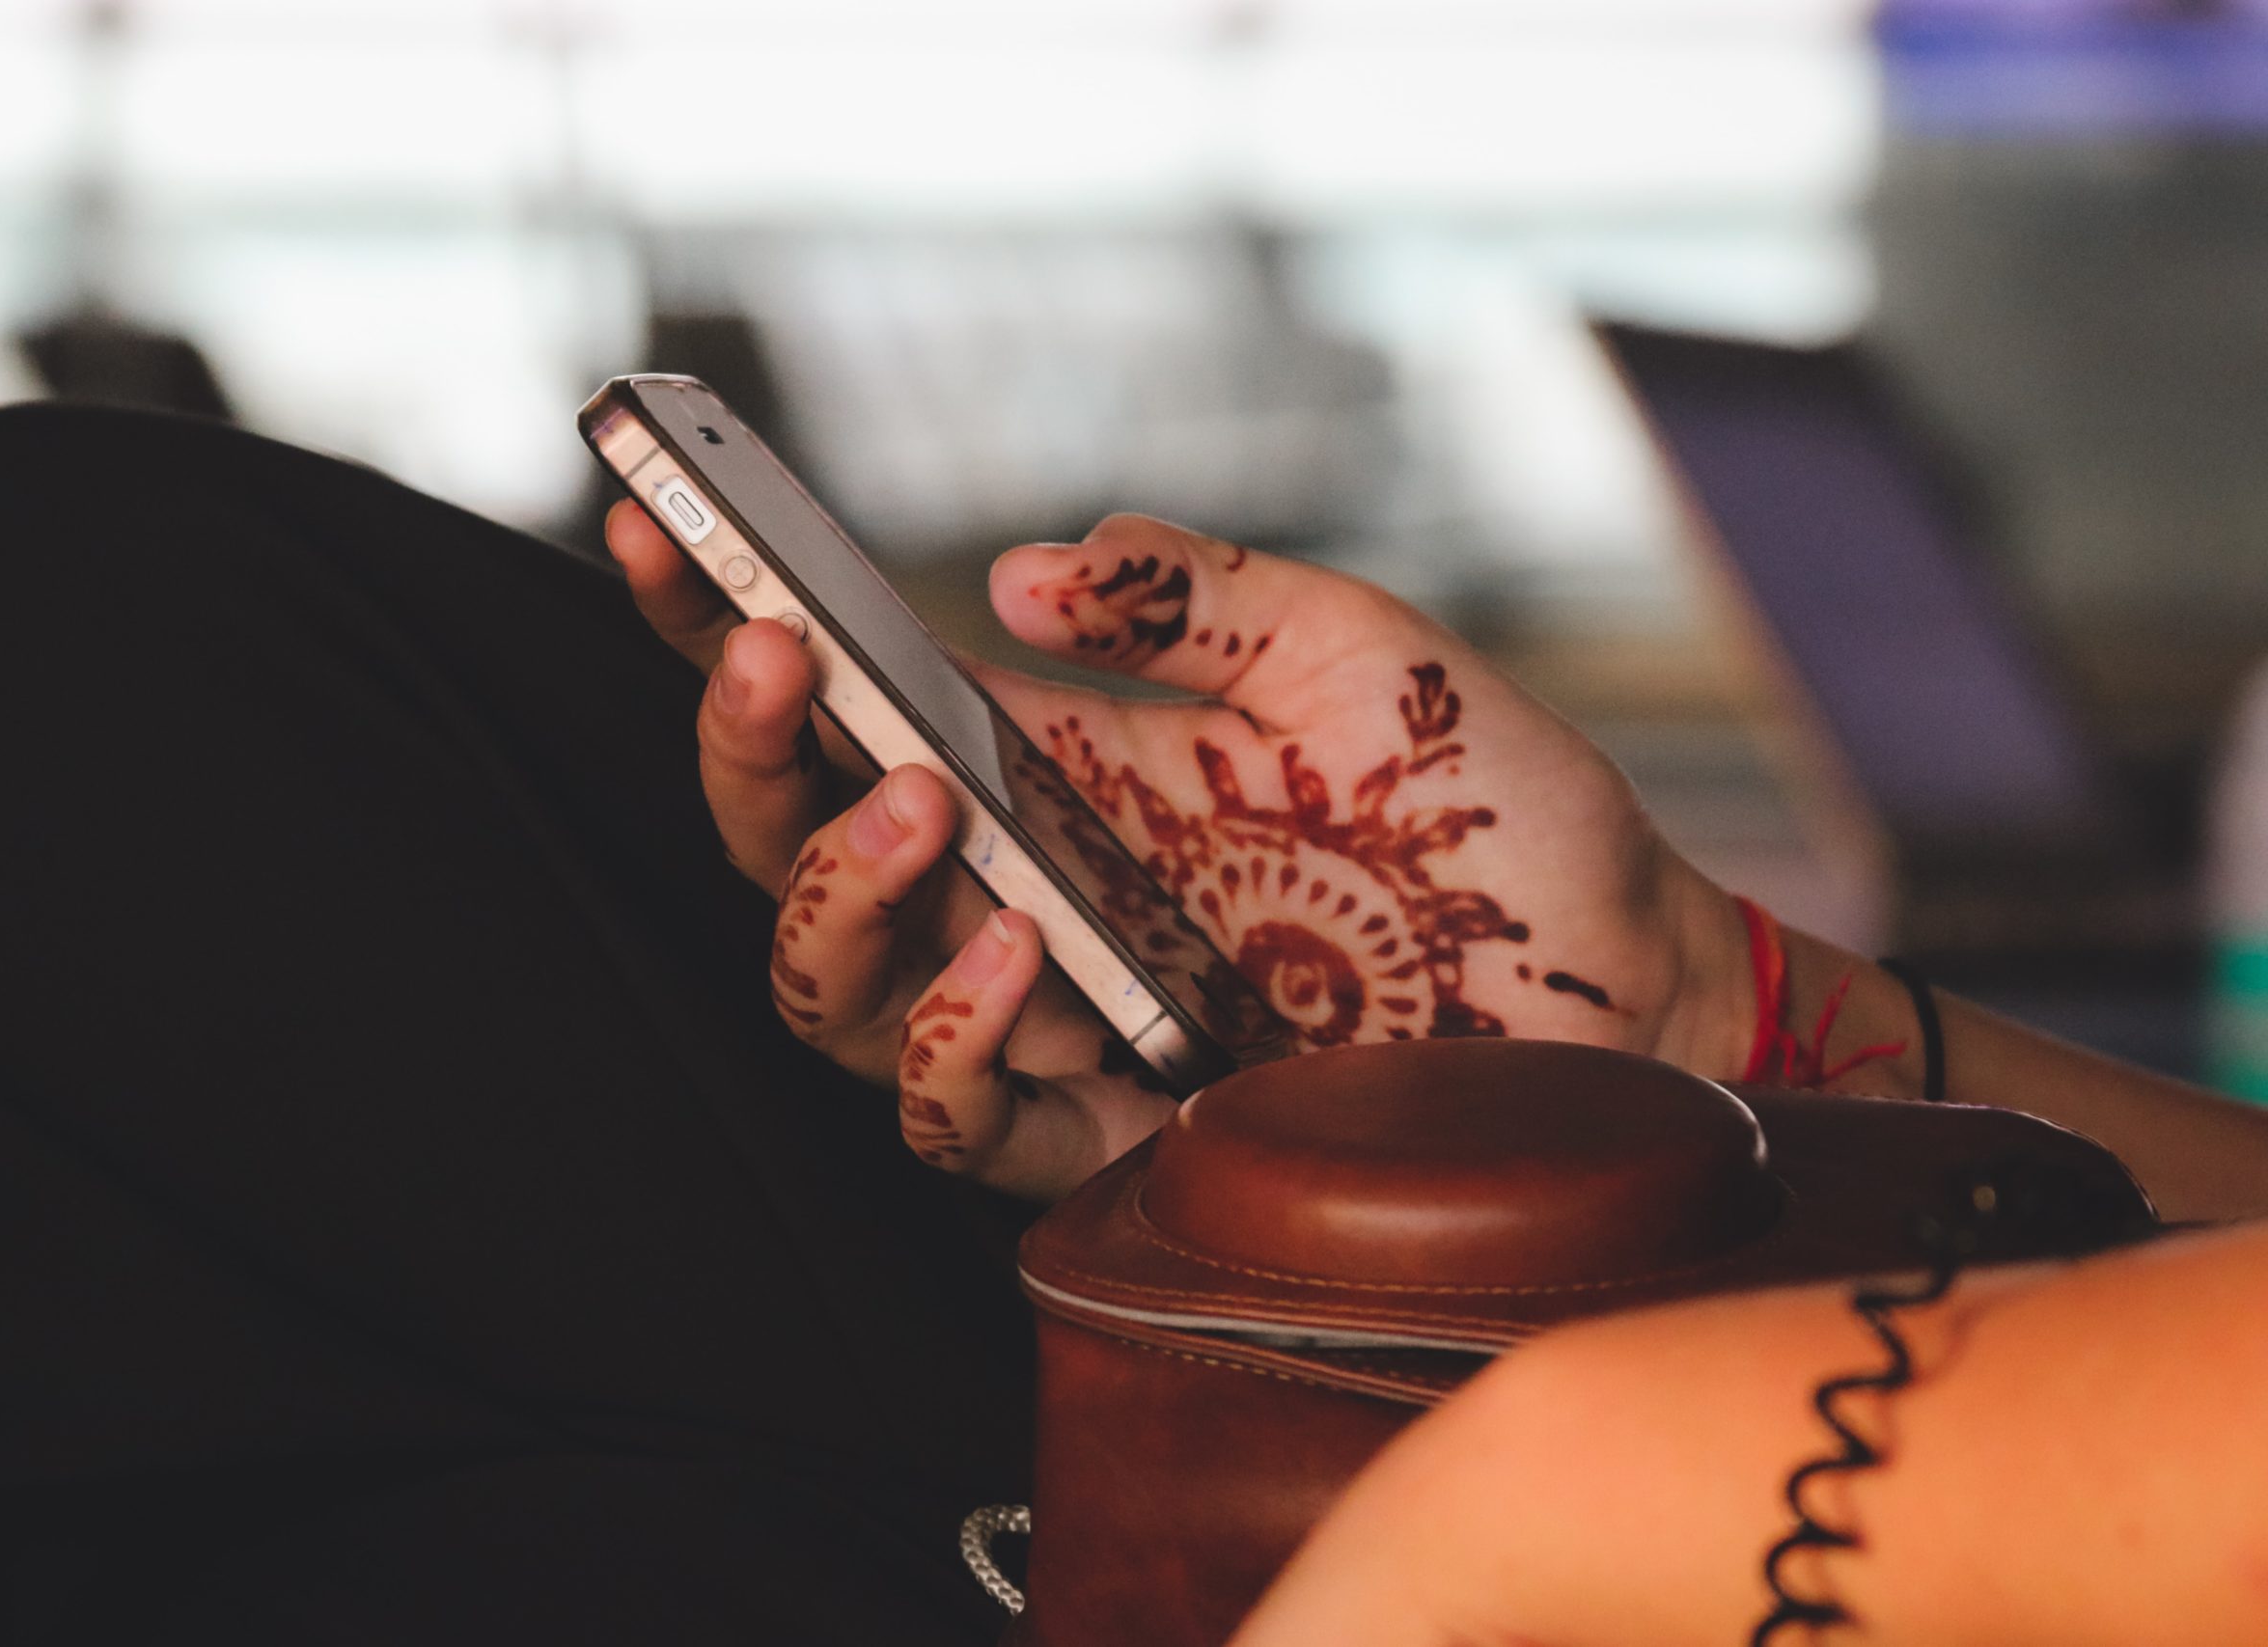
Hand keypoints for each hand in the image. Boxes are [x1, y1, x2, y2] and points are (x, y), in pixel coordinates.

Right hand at [608, 506, 1752, 1199]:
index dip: (722, 627)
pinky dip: (955, 1040)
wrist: (1622, 963)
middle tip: (774, 661)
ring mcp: (1059, 1015)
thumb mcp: (1344, 649)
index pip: (840, 706)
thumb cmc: (1486, 801)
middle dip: (740, 756)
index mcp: (1049, 770)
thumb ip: (1191, 594)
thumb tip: (1019, 577)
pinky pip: (962, 1118)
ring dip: (832, 896)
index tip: (656, 522)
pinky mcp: (1119, 1125)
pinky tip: (1020, 957)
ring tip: (917, 808)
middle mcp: (1019, 893)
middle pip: (785, 852)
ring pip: (829, 998)